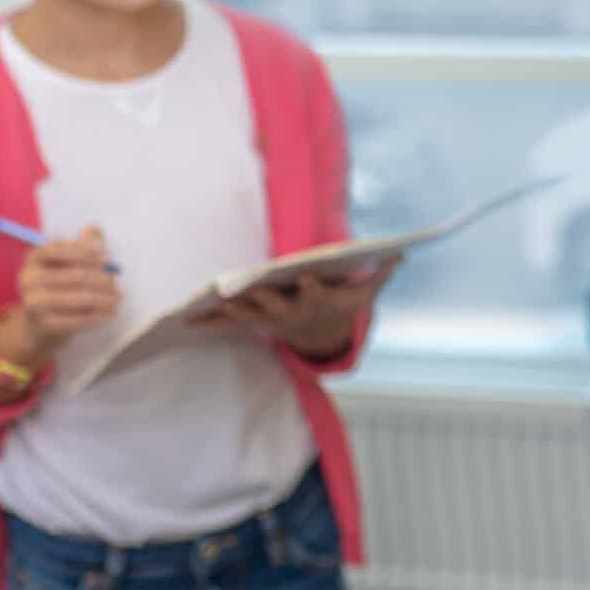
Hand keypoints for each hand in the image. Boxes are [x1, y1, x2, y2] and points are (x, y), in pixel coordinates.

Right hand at [8, 226, 119, 363]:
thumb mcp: (66, 262)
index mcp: (34, 258)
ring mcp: (33, 302)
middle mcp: (29, 278)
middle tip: (117, 284)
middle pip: (76, 275)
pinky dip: (97, 316)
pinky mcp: (44, 324)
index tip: (107, 258)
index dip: (85, 252)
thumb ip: (81, 244)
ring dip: (105, 299)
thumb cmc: (57, 286)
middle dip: (103, 280)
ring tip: (117, 299)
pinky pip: (78, 319)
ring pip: (80, 298)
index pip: (60, 249)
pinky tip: (108, 314)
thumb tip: (95, 230)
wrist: (39, 324)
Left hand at [200, 257, 400, 359]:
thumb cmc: (344, 305)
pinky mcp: (255, 322)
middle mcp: (293, 313)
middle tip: (249, 292)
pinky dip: (210, 323)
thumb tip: (402, 254)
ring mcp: (272, 320)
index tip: (304, 275)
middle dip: (263, 299)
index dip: (309, 285)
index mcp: (318, 301)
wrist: (324, 335)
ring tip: (219, 302)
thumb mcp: (366, 293)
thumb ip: (381, 274)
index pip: (315, 292)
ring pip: (251, 315)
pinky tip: (188, 321)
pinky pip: (229, 325)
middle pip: (277, 306)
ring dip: (234, 310)